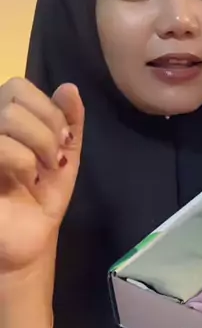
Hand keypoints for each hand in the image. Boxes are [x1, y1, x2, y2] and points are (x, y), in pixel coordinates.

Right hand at [0, 78, 83, 275]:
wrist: (29, 241)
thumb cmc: (41, 198)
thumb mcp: (65, 154)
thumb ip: (69, 120)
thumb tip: (69, 88)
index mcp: (2, 118)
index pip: (18, 86)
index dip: (46, 108)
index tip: (62, 139)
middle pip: (13, 95)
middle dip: (46, 128)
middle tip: (52, 159)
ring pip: (8, 116)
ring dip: (37, 144)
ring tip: (37, 172)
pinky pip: (1, 145)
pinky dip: (23, 161)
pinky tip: (25, 180)